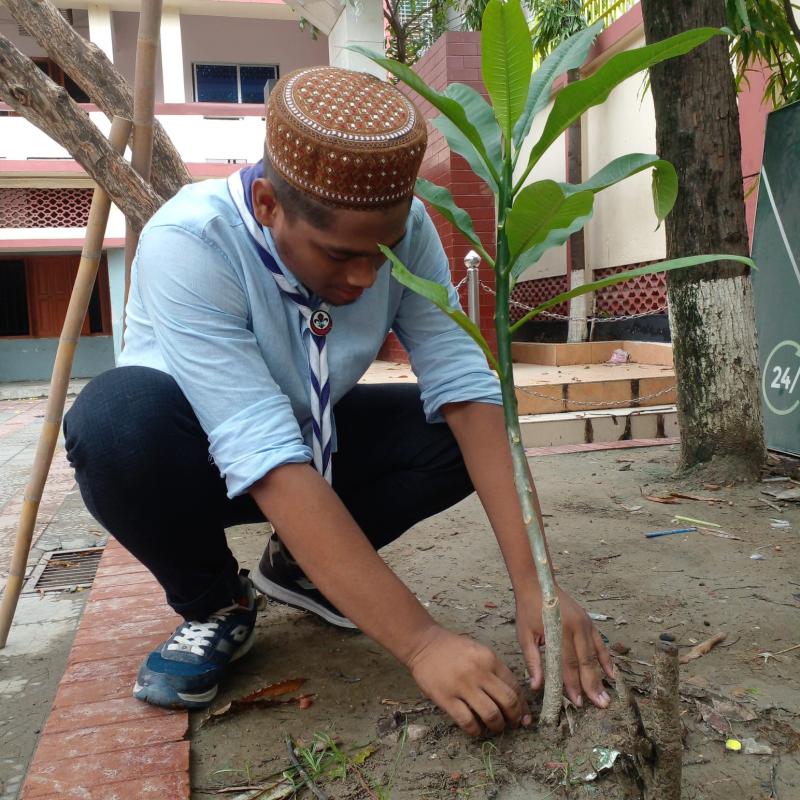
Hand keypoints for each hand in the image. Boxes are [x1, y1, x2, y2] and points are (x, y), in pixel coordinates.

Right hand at [406, 626, 531, 735]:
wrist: (424, 644)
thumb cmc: (453, 648)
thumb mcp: (479, 652)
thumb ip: (495, 670)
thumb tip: (512, 696)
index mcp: (490, 659)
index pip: (514, 686)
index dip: (522, 705)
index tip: (524, 716)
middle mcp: (480, 672)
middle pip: (508, 702)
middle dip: (514, 718)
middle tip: (513, 724)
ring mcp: (463, 686)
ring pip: (491, 714)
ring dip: (497, 726)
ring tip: (495, 728)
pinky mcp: (446, 698)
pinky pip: (467, 721)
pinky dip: (476, 730)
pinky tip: (476, 730)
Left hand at [515, 587, 613, 708]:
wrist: (538, 583)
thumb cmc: (528, 610)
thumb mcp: (524, 635)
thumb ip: (532, 661)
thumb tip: (536, 687)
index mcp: (560, 630)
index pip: (568, 663)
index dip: (573, 684)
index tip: (577, 702)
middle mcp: (577, 627)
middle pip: (585, 661)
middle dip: (591, 685)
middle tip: (600, 705)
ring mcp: (586, 624)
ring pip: (595, 655)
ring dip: (601, 677)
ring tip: (606, 697)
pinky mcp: (590, 622)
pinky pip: (601, 644)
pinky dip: (606, 660)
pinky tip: (611, 675)